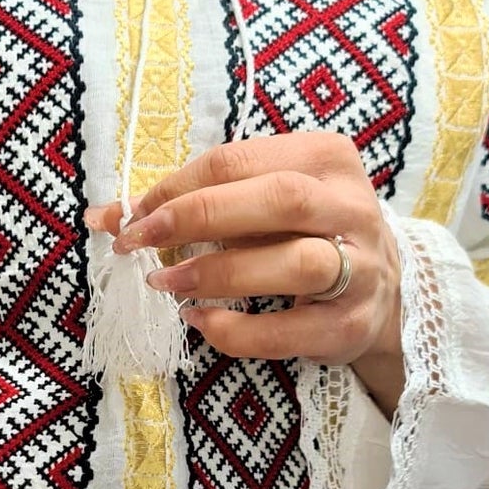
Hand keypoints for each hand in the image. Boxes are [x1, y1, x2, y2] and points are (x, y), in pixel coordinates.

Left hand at [86, 132, 406, 417]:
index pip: (238, 160)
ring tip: (167, 284)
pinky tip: (202, 323)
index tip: (131, 214)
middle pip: (277, 199)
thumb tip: (106, 215)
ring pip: (295, 262)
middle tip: (140, 241)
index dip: (176, 187)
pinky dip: (238, 331)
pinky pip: (292, 330)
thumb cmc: (303, 236)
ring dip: (219, 273)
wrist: (382, 294)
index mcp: (325, 158)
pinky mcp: (350, 325)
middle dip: (196, 217)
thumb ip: (195, 202)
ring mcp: (360, 269)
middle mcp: (351, 207)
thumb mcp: (259, 204)